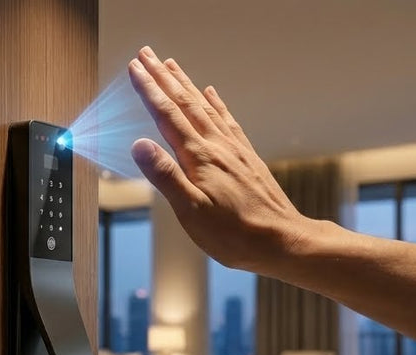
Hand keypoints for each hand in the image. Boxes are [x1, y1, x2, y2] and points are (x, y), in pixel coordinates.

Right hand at [127, 46, 313, 274]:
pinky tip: (211, 94)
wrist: (281, 240)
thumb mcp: (191, 211)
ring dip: (185, 84)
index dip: (149, 90)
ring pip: (204, 106)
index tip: (134, 68)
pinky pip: (226, 119)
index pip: (166, 115)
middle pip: (184, 102)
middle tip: (146, 54)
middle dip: (162, 77)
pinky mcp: (245, 156)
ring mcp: (233, 149)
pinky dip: (215, 102)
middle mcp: (216, 145)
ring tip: (171, 65)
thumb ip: (164, 175)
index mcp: (198, 157)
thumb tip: (139, 145)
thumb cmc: (235, 234)